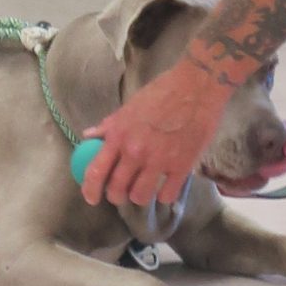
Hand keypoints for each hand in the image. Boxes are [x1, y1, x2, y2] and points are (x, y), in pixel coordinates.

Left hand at [80, 59, 231, 206]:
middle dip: (116, 195)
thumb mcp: (129, 106)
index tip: (91, 198)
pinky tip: (165, 186)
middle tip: (121, 192)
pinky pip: (167, 196)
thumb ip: (109, 125)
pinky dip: (164, 195)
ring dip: (139, 196)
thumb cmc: (161, 92)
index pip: (96, 171)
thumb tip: (89, 136)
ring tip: (143, 188)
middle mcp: (135, 151)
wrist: (195, 88)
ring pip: (140, 196)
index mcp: (118, 135)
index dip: (90, 189)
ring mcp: (158, 161)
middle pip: (117, 189)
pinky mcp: (182, 167)